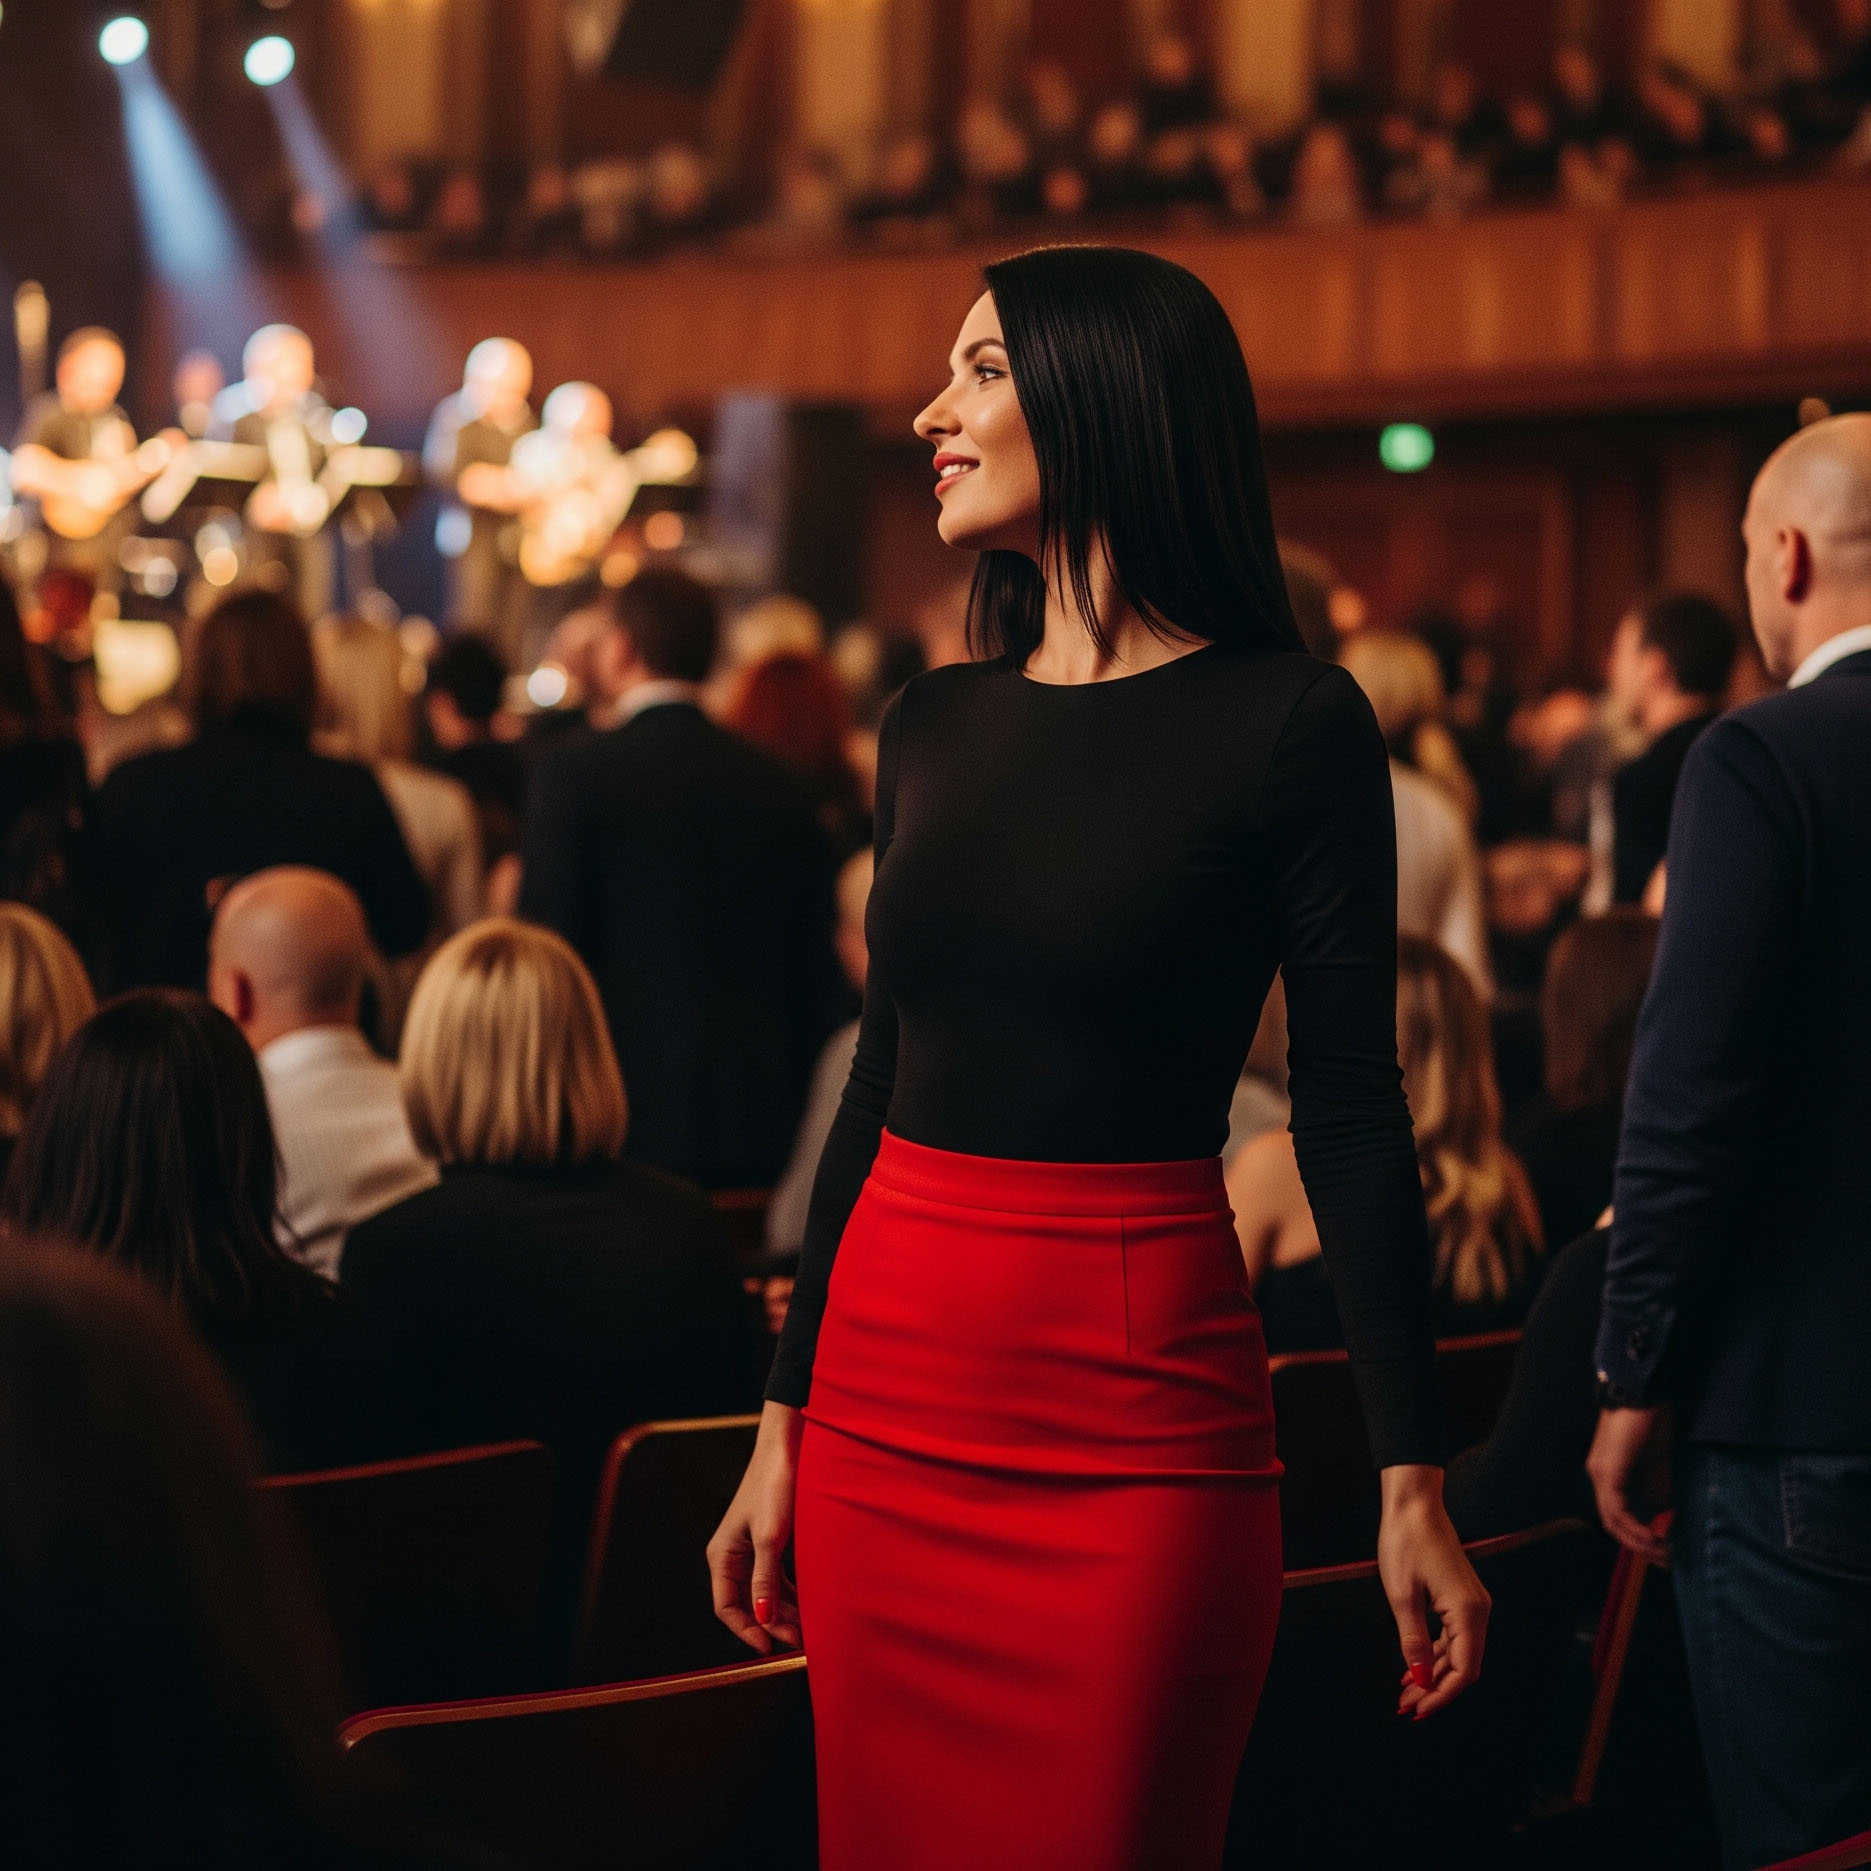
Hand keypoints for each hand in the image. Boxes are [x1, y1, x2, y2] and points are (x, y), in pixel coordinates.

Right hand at [707, 1401, 803, 1654]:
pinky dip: (791, 1593)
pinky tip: (808, 1605)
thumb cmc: (774, 1484)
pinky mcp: (770, 1541)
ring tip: (808, 1628)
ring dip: (784, 1612)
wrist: (788, 1445)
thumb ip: (765, 1579)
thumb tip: (762, 1619)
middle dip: (771, 1624)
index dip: (746, 1631)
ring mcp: (752, 1549)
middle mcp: (733, 1555)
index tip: (770, 1648)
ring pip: (764, 1593)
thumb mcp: (770, 1536)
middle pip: (747, 1603)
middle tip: (799, 1641)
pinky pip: (777, 1578)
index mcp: (722, 1555)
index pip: (726, 1607)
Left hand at [1378, 1465, 1490, 1719]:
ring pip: (1458, 1653)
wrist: (1414, 1505)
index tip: (1417, 1710)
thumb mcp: (1401, 1596)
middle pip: (1462, 1666)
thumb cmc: (1406, 1543)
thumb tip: (1420, 1680)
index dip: (1441, 1695)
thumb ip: (1413, 1641)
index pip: (1462, 1671)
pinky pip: (1453, 1636)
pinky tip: (1415, 1665)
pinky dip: (1435, 1654)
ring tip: (1406, 1691)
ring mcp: (1472, 1604)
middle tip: (1407, 1706)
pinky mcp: (1462, 1597)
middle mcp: (1478, 1611)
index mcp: (1468, 1613)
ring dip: (1434, 1674)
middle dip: (1436, 1689)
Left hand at [1586, 1406, 1671, 1563]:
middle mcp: (1599, 1477)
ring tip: (1662, 1553)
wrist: (1642, 1393)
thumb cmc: (1651, 1423)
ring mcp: (1601, 1474)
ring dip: (1638, 1542)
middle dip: (1640, 1546)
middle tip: (1665, 1560)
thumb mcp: (1658, 1464)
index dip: (1639, 1538)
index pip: (1618, 1517)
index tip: (1664, 1552)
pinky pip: (1617, 1510)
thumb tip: (1663, 1517)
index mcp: (1609, 1475)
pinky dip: (1634, 1528)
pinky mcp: (1608, 1471)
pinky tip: (1653, 1538)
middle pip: (1614, 1524)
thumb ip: (1657, 1489)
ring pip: (1613, 1521)